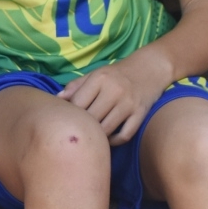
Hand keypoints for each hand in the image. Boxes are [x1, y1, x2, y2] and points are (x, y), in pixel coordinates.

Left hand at [58, 55, 172, 144]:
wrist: (150, 68)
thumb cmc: (117, 74)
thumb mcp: (96, 74)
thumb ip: (76, 86)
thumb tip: (57, 99)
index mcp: (100, 78)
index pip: (77, 103)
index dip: (70, 115)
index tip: (69, 120)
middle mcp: (114, 90)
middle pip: (91, 118)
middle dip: (83, 127)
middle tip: (80, 131)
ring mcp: (129, 103)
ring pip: (106, 129)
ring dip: (98, 136)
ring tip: (93, 136)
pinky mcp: (141, 114)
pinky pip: (125, 135)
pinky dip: (115, 141)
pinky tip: (110, 138)